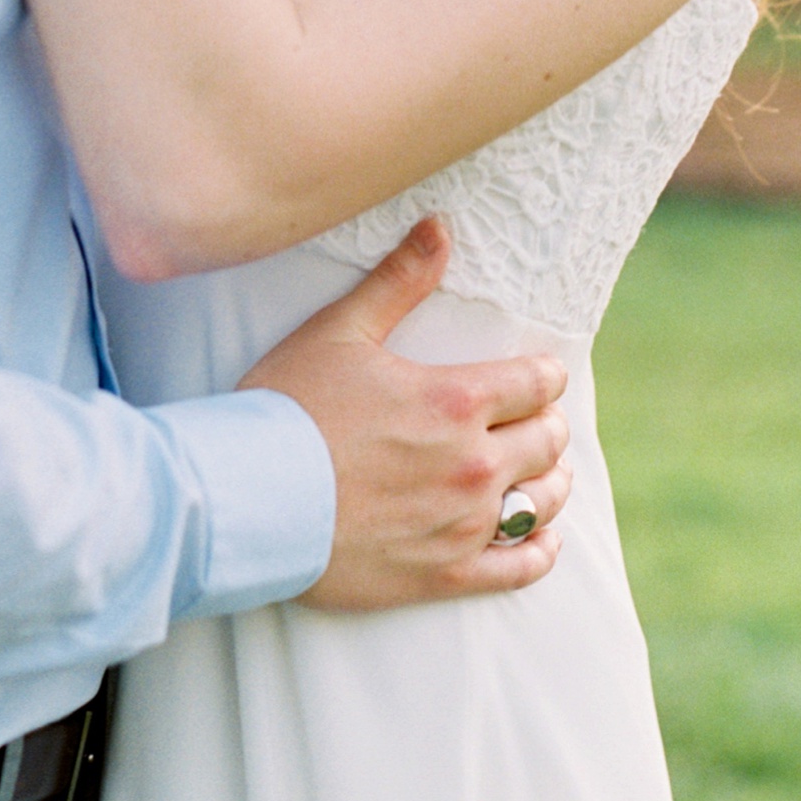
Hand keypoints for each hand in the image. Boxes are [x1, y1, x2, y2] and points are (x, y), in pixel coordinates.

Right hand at [241, 217, 571, 610]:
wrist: (248, 500)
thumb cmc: (288, 407)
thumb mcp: (340, 331)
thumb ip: (398, 280)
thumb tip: (439, 227)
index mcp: (455, 400)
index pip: (536, 383)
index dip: (544, 374)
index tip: (539, 375)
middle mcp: (472, 463)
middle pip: (547, 441)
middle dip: (547, 423)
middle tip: (537, 420)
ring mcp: (462, 523)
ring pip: (543, 502)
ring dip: (552, 481)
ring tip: (546, 473)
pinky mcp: (444, 573)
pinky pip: (519, 568)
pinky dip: (539, 551)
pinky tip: (541, 540)